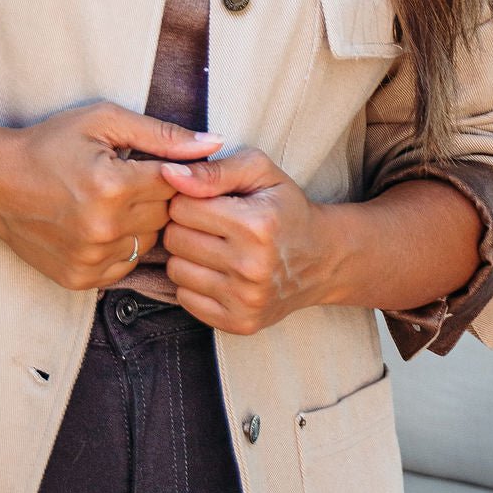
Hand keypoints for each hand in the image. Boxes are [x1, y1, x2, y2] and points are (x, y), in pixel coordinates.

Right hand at [0, 103, 220, 289]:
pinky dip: (120, 247)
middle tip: (128, 181)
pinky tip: (98, 226)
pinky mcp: (81, 279)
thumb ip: (162, 135)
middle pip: (166, 215)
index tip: (152, 163)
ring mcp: (91, 259)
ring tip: (111, 203)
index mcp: (112, 185)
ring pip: (150, 243)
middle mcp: (103, 228)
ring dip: (140, 223)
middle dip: (155, 197)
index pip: (176, 183)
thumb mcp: (103, 122)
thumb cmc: (48, 145)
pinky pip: (126, 266)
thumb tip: (213, 143)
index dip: (168, 170)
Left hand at [160, 149, 337, 334]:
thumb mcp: (260, 171)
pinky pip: (184, 299)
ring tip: (215, 248)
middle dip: (185, 227)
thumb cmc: (285, 208)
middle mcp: (251, 266)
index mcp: (255, 224)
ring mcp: (246, 299)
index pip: (180, 207)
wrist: (323, 259)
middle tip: (212, 226)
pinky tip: (218, 273)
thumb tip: (169, 174)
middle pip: (174, 239)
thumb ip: (214, 169)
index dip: (189, 199)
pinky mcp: (240, 322)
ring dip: (188, 256)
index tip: (210, 202)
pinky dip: (194, 285)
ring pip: (175, 270)